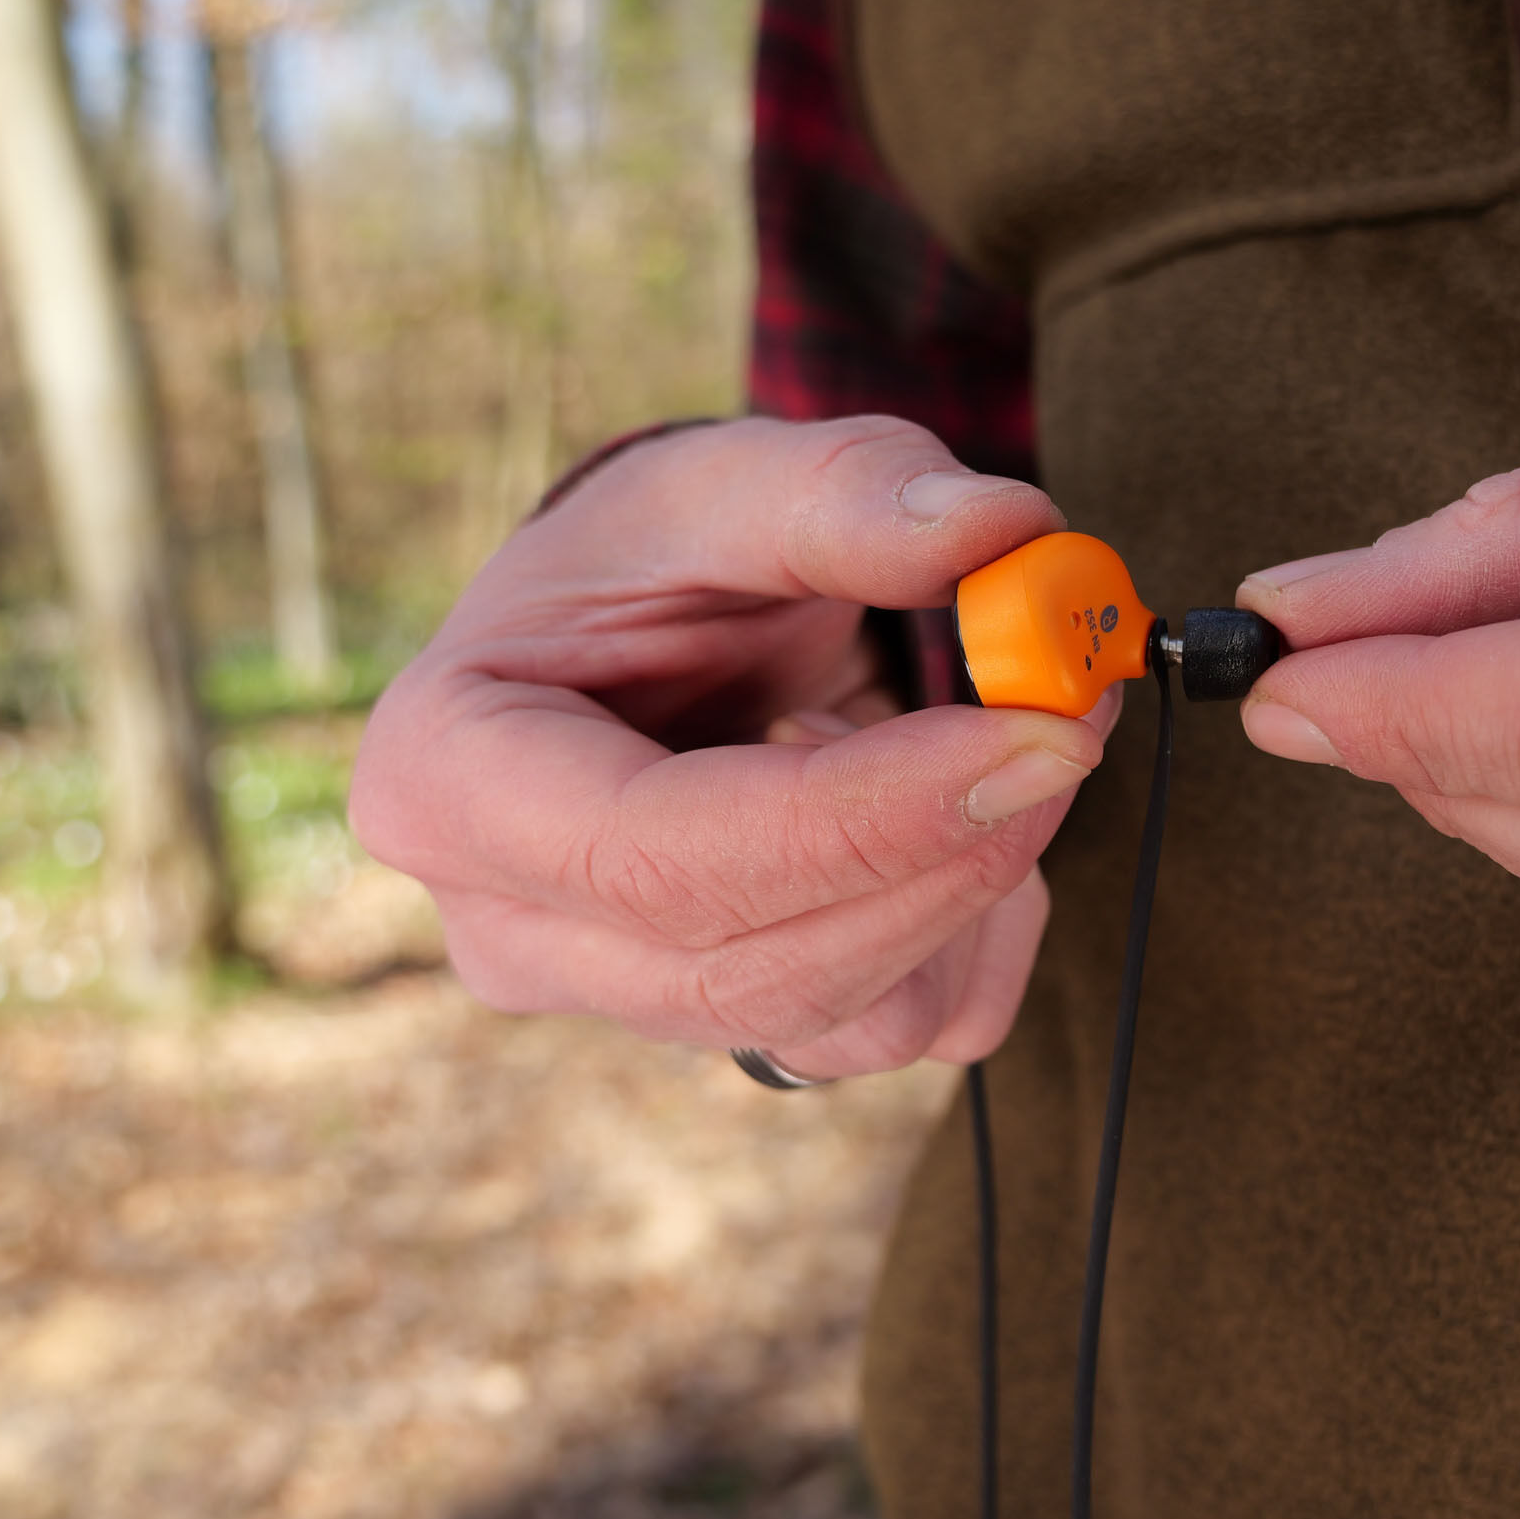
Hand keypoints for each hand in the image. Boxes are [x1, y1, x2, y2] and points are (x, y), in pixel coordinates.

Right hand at [351, 417, 1114, 1075]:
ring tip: (998, 741)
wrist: (653, 637)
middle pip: (760, 967)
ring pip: (845, 1021)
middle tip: (1073, 721)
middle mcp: (509, 927)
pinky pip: (900, 1036)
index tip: (1037, 732)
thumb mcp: (725, 481)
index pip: (659, 856)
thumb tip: (1003, 528)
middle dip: (951, 855)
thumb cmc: (656, 557)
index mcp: (446, 780)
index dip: (868, 814)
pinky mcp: (735, 1032)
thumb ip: (852, 490)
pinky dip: (979, 937)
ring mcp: (621, 1000)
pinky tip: (966, 823)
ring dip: (976, 892)